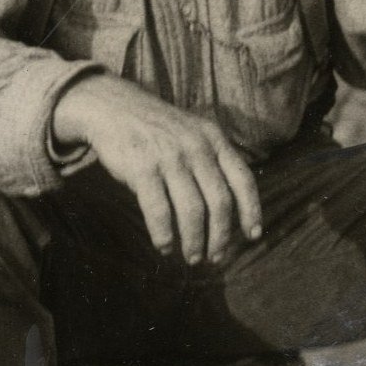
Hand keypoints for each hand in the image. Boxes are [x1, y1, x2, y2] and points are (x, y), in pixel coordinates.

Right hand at [50, 74, 263, 265]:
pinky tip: (164, 247)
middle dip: (221, 236)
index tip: (253, 236)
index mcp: (214, 139)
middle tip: (216, 257)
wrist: (112, 107)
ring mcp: (169, 157)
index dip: (251, 211)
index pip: (243, 179)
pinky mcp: (142, 168)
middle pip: (219, 202)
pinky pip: (159, 211)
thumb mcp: (193, 133)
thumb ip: (212, 161)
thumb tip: (229, 209)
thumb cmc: (156, 129)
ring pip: (192, 211)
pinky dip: (164, 234)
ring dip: (194, 241)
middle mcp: (196, 147)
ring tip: (192, 258)